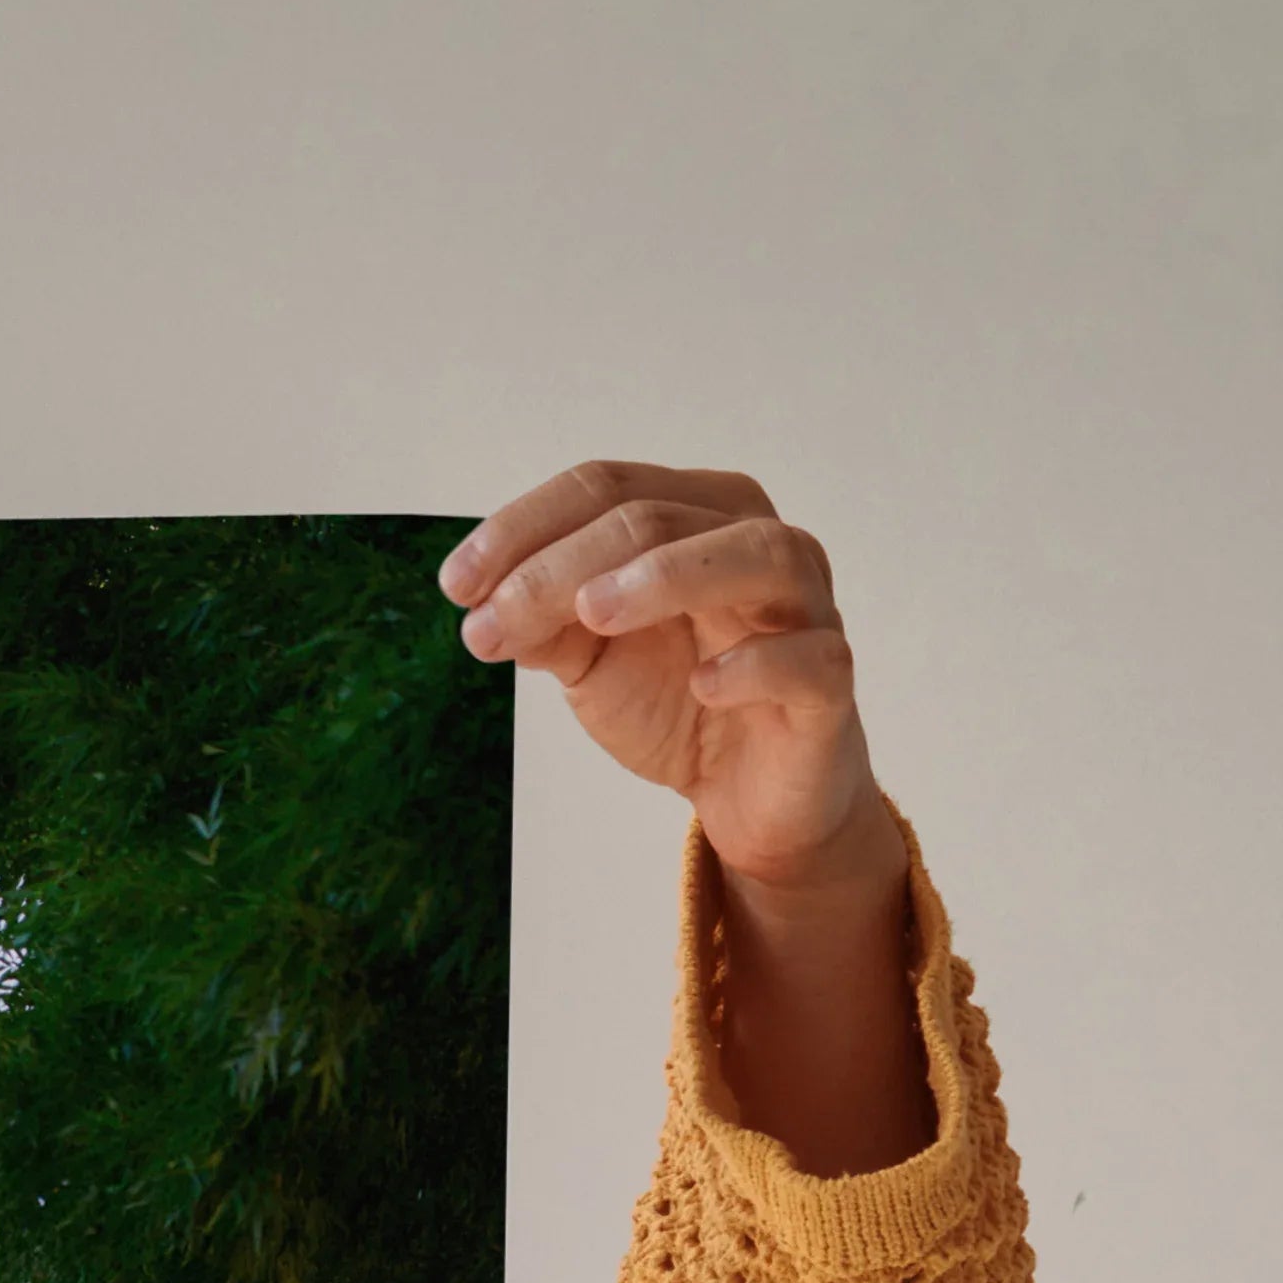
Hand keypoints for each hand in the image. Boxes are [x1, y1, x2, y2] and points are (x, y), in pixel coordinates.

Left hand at [445, 462, 929, 1169]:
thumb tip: (483, 603)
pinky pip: (807, 658)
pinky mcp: (828, 683)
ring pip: (753, 555)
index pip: (607, 488)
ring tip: (592, 613)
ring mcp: (804, 608)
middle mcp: (756, 542)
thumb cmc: (677, 700)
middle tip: (492, 620)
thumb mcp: (591, 660)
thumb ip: (545, 623)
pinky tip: (704, 683)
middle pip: (658, 517)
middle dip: (562, 566)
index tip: (455, 586)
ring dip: (667, 576)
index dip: (524, 528)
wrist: (747, 794)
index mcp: (696, 516)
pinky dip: (756, 663)